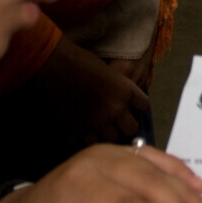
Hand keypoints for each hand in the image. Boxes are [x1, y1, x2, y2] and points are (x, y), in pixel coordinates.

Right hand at [36, 34, 150, 143]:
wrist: (57, 65)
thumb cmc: (82, 60)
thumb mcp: (110, 71)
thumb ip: (120, 88)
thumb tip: (124, 100)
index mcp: (125, 91)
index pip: (144, 105)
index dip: (139, 106)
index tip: (134, 106)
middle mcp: (115, 108)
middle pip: (131, 128)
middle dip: (127, 125)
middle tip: (120, 122)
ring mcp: (98, 121)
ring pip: (112, 138)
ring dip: (109, 133)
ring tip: (103, 128)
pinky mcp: (80, 129)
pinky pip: (91, 141)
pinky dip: (89, 137)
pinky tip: (86, 131)